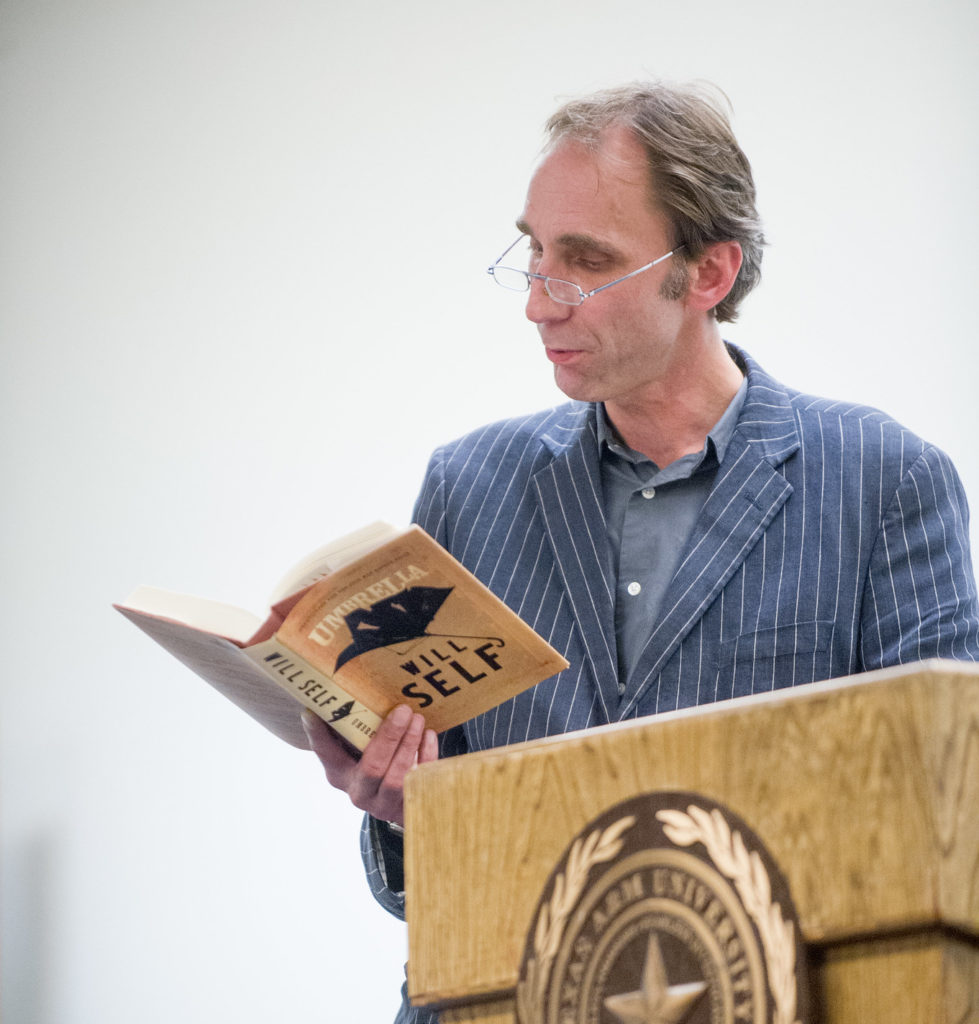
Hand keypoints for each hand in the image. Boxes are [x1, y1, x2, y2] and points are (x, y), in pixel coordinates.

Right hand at [302, 705, 437, 827]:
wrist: (402, 803)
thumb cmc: (377, 764)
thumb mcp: (360, 752)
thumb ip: (353, 731)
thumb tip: (342, 694)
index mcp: (340, 775)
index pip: (326, 754)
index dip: (318, 735)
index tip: (312, 712)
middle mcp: (359, 792)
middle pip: (372, 767)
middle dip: (389, 737)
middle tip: (403, 710)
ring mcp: (384, 804)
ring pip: (397, 777)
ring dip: (409, 744)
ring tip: (417, 718)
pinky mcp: (409, 807)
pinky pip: (421, 782)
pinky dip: (427, 756)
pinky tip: (428, 734)